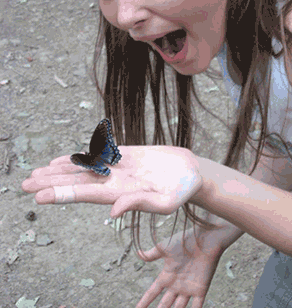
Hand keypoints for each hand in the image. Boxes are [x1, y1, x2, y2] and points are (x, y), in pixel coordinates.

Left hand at [21, 146, 201, 217]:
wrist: (191, 173)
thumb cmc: (182, 191)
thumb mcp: (165, 202)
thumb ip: (139, 204)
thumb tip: (112, 212)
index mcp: (120, 194)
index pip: (85, 194)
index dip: (62, 194)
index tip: (39, 195)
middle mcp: (114, 182)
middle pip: (77, 182)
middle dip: (52, 182)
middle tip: (25, 183)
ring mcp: (118, 168)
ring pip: (84, 168)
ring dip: (60, 170)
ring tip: (37, 172)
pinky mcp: (125, 155)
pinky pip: (98, 155)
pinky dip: (80, 156)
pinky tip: (64, 159)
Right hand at [136, 227, 223, 307]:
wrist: (204, 240)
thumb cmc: (184, 241)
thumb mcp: (164, 247)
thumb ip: (152, 253)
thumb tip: (138, 254)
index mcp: (167, 275)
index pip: (152, 292)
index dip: (145, 301)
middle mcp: (176, 285)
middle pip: (165, 304)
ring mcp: (188, 288)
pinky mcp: (201, 290)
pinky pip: (197, 307)